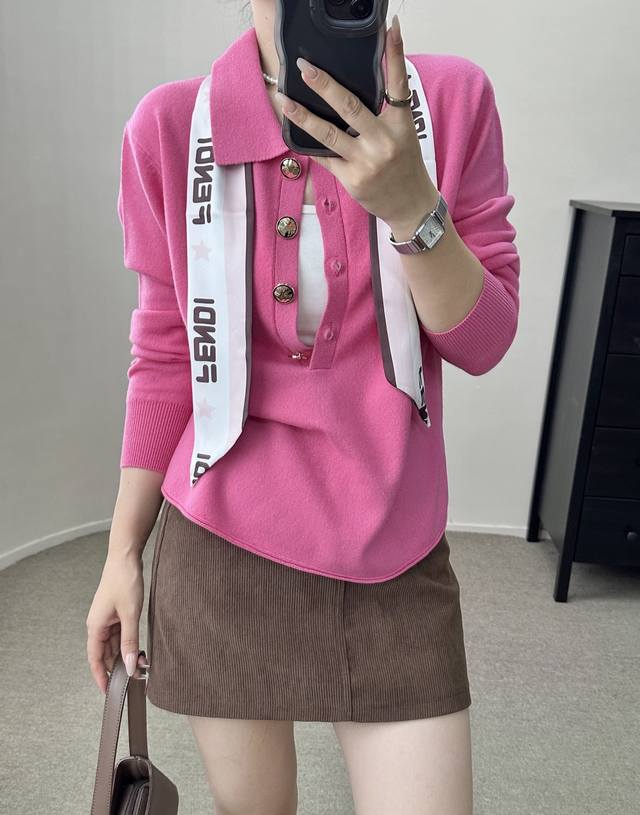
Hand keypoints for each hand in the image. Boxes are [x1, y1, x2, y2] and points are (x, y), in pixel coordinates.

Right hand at [86, 552, 146, 693]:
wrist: (125, 557)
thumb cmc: (124, 581)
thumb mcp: (130, 614)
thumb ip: (129, 641)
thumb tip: (128, 665)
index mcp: (95, 626)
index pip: (95, 659)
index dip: (100, 676)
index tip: (109, 692)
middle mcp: (98, 624)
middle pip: (105, 653)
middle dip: (118, 666)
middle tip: (135, 678)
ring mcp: (107, 618)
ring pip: (114, 644)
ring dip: (125, 654)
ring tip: (141, 665)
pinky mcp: (116, 613)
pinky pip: (120, 633)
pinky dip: (129, 642)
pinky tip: (139, 649)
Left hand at [274, 14, 437, 234]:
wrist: (410, 206)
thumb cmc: (405, 167)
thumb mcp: (404, 135)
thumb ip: (385, 113)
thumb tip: (356, 90)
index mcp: (402, 125)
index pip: (399, 84)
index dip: (395, 54)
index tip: (391, 28)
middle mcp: (384, 141)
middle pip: (351, 107)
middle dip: (325, 85)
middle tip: (305, 67)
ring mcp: (366, 161)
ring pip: (329, 134)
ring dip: (304, 116)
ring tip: (286, 100)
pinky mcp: (352, 179)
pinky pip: (325, 157)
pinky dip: (309, 144)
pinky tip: (293, 132)